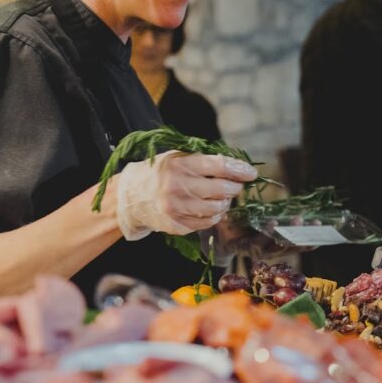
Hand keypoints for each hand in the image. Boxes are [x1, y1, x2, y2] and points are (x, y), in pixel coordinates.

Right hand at [116, 151, 257, 240]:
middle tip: (236, 187)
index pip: (218, 165)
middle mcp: (176, 186)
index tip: (251, 173)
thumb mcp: (176, 158)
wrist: (130, 195)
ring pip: (217, 209)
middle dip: (235, 188)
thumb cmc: (160, 173)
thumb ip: (204, 161)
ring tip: (222, 198)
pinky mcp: (175, 224)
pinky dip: (214, 216)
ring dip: (225, 203)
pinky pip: (206, 223)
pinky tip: (211, 210)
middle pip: (221, 190)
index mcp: (178, 164)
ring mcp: (175, 207)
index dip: (239, 169)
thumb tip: (237, 167)